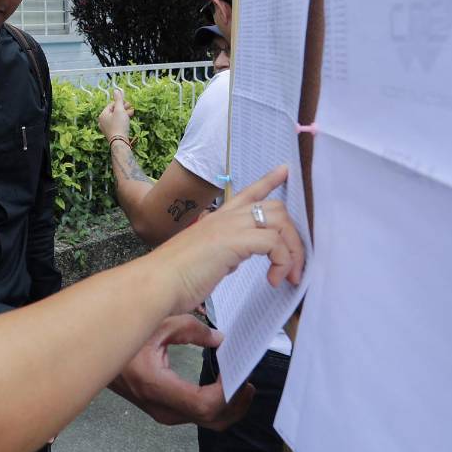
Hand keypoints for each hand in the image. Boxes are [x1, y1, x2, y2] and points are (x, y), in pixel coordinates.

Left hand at [97, 88, 134, 139]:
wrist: (120, 142)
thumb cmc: (119, 125)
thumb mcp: (120, 110)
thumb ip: (119, 100)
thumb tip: (116, 90)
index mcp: (102, 115)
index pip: (111, 105)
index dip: (120, 102)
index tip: (128, 103)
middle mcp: (102, 121)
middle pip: (113, 111)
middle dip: (123, 108)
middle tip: (131, 107)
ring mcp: (106, 128)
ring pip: (115, 118)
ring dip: (124, 114)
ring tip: (132, 113)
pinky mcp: (111, 133)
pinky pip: (116, 124)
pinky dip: (122, 121)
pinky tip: (128, 120)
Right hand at [110, 314, 254, 430]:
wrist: (94, 354)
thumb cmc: (121, 335)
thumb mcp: (156, 323)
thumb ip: (192, 330)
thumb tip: (220, 340)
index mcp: (156, 385)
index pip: (205, 404)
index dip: (228, 391)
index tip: (237, 369)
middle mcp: (160, 406)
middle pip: (212, 419)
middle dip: (236, 402)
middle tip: (247, 378)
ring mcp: (162, 412)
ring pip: (207, 421)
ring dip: (229, 404)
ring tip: (239, 380)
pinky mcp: (164, 410)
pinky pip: (198, 416)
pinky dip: (216, 404)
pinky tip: (222, 385)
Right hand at [156, 165, 305, 314]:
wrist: (157, 281)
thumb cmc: (174, 277)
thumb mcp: (204, 260)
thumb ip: (220, 257)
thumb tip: (230, 263)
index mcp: (217, 220)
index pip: (248, 193)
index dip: (269, 181)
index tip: (284, 170)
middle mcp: (226, 217)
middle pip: (276, 208)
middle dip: (294, 236)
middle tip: (294, 265)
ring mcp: (230, 226)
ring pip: (281, 222)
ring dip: (293, 252)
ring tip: (289, 276)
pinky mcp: (235, 240)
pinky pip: (275, 243)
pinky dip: (282, 263)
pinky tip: (273, 280)